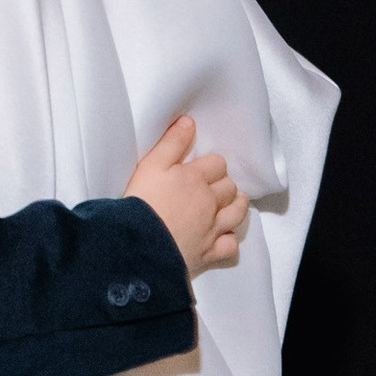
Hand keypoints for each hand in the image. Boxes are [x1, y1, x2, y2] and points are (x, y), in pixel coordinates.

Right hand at [124, 114, 245, 276]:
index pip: (217, 164)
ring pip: (237, 214)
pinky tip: (223, 237)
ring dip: (237, 206)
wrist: (138, 245)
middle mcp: (210, 202)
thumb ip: (171, 143)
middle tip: (213, 187)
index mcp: (195, 178)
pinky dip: (229, 240)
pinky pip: (230, 246)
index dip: (211, 165)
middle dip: (224, 185)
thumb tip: (189, 122)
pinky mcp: (209, 253)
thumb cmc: (141, 202)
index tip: (202, 170)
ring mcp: (212, 229)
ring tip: (231, 204)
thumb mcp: (150, 165)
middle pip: (229, 188)